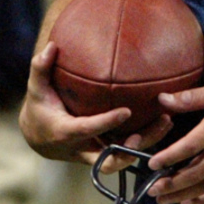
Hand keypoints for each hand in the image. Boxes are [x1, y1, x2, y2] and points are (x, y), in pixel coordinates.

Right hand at [20, 42, 173, 165]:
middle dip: (132, 147)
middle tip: (154, 126)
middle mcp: (82, 148)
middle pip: (110, 157)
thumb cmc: (41, 109)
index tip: (127, 111)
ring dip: (147, 143)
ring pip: (124, 157)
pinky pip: (127, 152)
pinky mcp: (105, 154)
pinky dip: (146, 141)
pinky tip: (164, 123)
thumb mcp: (37, 89)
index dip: (106, 123)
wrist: (39, 139)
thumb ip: (41, 68)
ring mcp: (95, 154)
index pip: (88, 129)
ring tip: (166, 122)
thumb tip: (51, 46)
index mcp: (65, 132)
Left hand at [146, 76, 203, 203]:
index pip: (191, 145)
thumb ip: (192, 97)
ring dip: (185, 195)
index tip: (152, 165)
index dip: (170, 157)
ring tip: (165, 200)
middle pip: (197, 171)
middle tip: (152, 191)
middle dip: (173, 183)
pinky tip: (191, 202)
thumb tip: (163, 99)